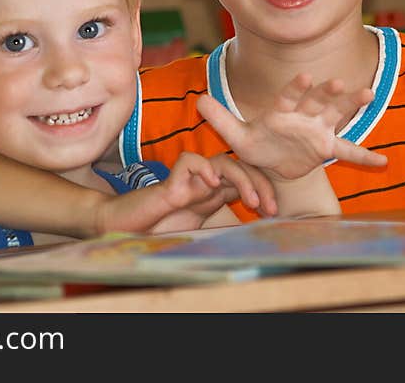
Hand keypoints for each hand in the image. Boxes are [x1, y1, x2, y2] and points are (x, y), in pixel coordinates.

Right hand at [148, 151, 276, 232]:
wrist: (131, 228)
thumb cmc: (164, 231)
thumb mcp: (204, 234)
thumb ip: (224, 233)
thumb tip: (253, 242)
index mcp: (215, 194)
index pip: (247, 180)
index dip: (264, 192)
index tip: (273, 213)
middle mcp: (206, 183)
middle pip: (241, 167)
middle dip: (261, 184)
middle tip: (271, 209)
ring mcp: (190, 180)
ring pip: (222, 161)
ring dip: (242, 178)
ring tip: (250, 201)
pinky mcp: (172, 181)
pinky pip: (189, 160)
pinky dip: (203, 168)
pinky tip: (212, 184)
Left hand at [196, 73, 386, 181]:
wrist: (273, 164)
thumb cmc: (256, 145)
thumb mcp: (237, 137)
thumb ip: (220, 119)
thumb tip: (198, 99)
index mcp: (281, 109)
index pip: (289, 96)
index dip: (296, 87)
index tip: (304, 77)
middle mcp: (303, 114)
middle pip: (317, 100)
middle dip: (327, 91)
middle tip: (339, 82)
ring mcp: (318, 129)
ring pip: (337, 114)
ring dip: (351, 104)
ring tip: (369, 93)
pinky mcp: (328, 146)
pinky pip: (348, 151)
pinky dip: (364, 156)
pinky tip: (384, 162)